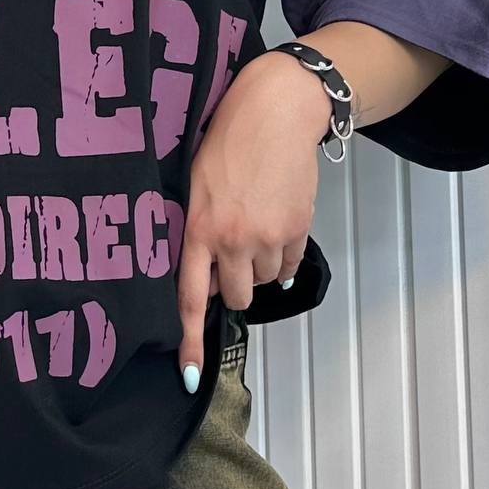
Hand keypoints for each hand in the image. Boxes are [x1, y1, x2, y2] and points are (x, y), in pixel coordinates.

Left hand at [176, 51, 330, 391]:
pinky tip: (277, 222)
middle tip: (232, 251)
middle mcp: (232, 241)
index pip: (190, 299)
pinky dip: (284, 254)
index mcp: (197, 230)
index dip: (190, 342)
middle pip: (235, 298)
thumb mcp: (194, 185)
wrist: (274, 112)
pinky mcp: (298, 229)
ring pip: (264, 281)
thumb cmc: (225, 142)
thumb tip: (203, 275)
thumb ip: (195, 231)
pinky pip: (290, 264)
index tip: (190, 376)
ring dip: (259, 265)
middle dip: (233, 284)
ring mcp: (268, 237)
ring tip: (253, 222)